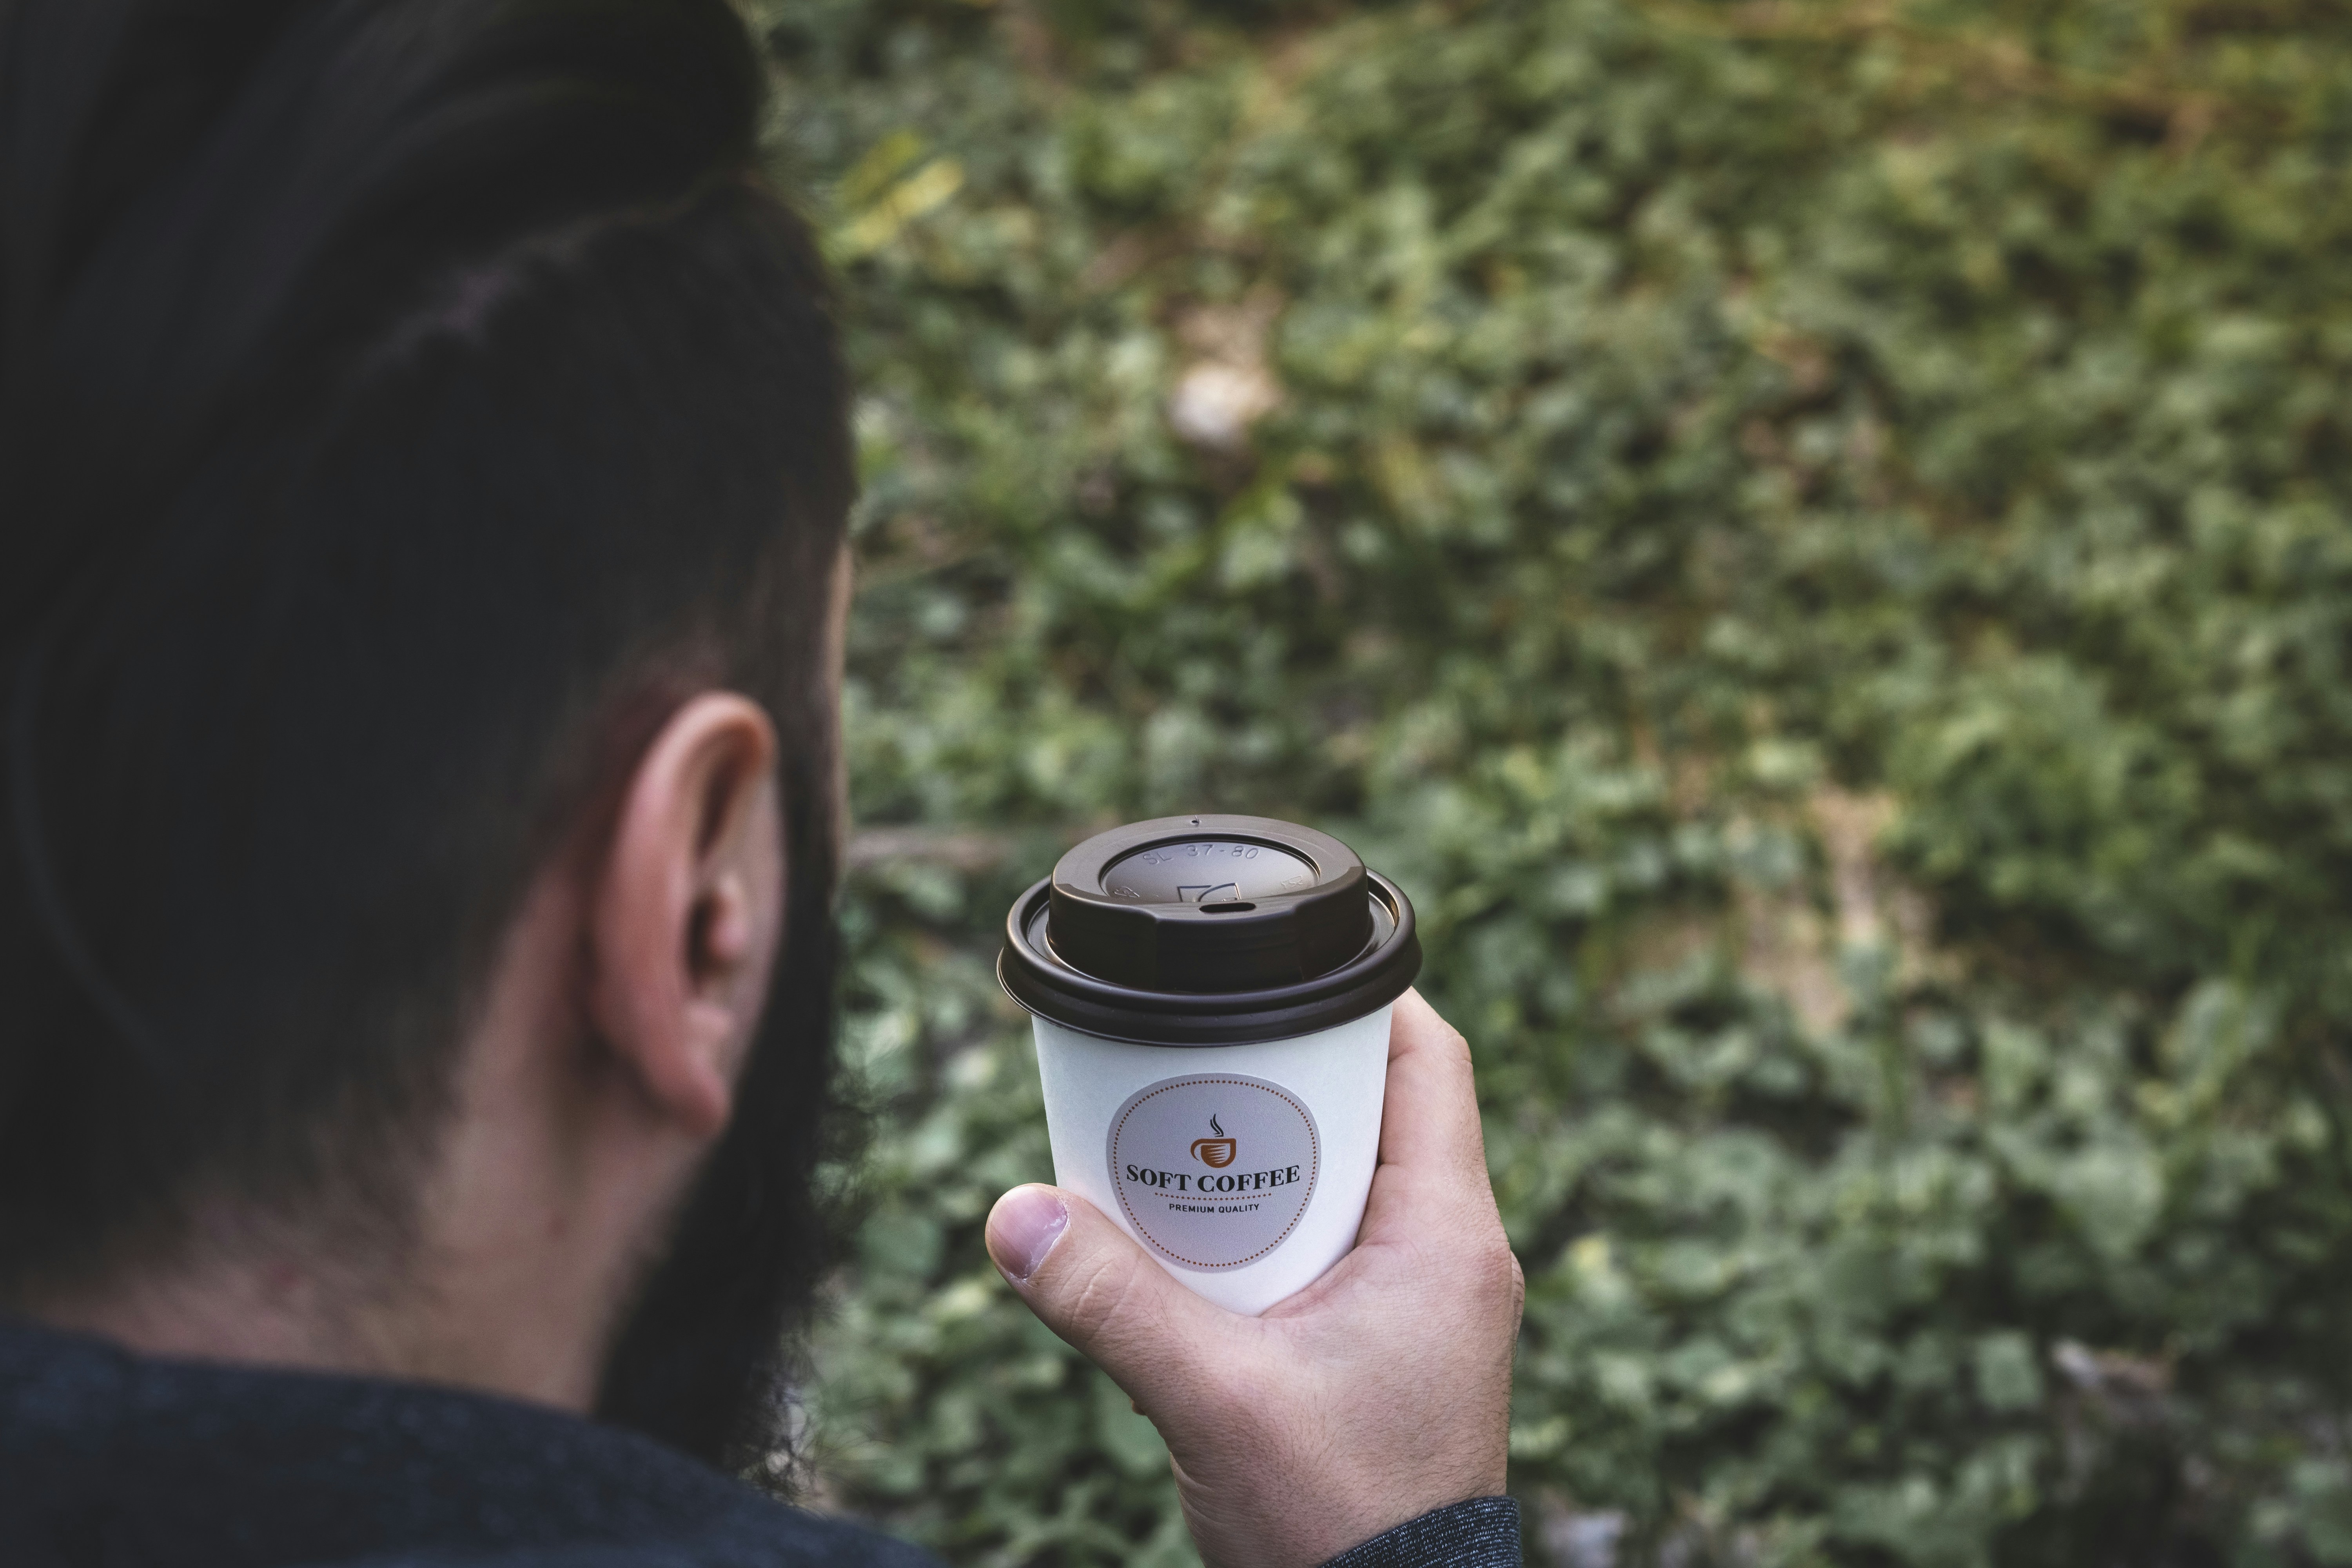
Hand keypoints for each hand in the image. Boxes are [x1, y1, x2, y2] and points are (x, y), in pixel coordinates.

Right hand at [984, 988, 1522, 1567]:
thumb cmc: (1340, 1526)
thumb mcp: (1213, 1402)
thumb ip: (1112, 1304)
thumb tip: (1013, 1215)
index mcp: (1448, 1237)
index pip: (1428, 1059)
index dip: (1361, 996)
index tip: (1281, 968)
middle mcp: (1455, 1256)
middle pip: (1377, 1110)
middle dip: (1279, 1080)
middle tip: (1187, 1064)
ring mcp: (1430, 1305)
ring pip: (1348, 1182)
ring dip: (1266, 1160)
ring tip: (1173, 1149)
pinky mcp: (1396, 1347)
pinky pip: (1337, 1245)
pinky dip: (1271, 1227)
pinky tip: (1198, 1247)